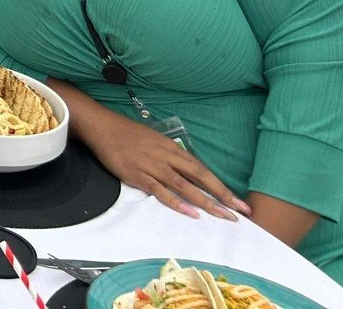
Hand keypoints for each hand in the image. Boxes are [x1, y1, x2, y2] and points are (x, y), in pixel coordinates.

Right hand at [74, 100, 248, 220]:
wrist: (102, 126)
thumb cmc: (127, 133)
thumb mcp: (154, 140)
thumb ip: (169, 155)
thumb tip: (185, 171)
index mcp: (171, 148)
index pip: (202, 170)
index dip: (221, 186)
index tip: (238, 201)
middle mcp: (166, 157)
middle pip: (199, 177)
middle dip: (221, 195)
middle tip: (240, 212)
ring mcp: (152, 166)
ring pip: (184, 185)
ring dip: (204, 201)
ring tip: (222, 216)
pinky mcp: (137, 174)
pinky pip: (159, 190)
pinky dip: (175, 201)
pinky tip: (189, 212)